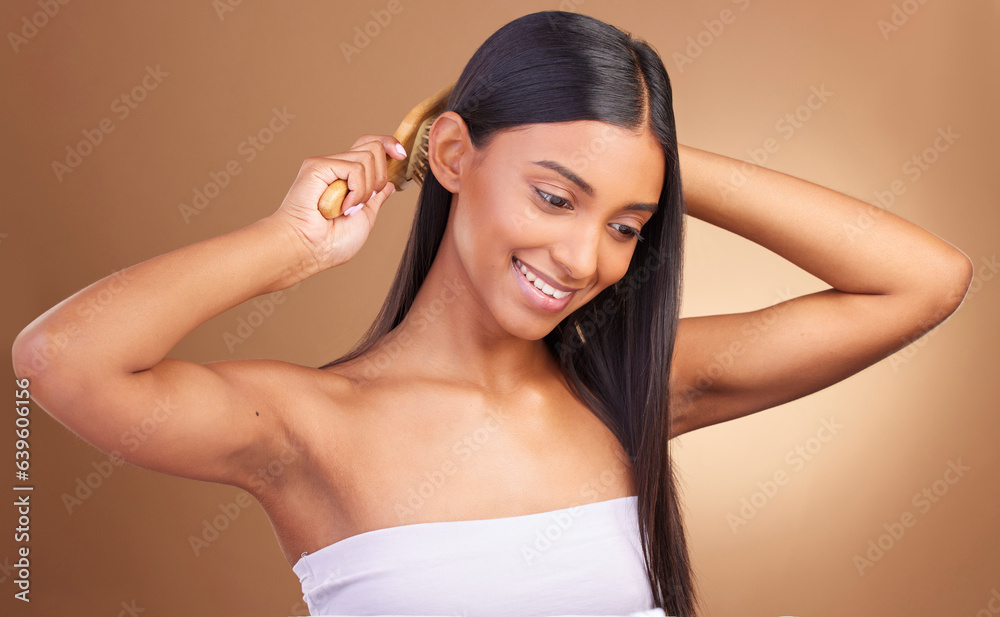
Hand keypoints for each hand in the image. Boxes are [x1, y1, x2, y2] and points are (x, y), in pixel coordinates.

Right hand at [269, 134, 406, 270]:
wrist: (309, 250)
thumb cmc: (331, 242)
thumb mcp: (366, 217)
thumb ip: (376, 197)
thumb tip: (389, 183)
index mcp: (348, 177)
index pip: (371, 146)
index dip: (388, 145)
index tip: (401, 156)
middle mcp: (337, 166)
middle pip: (374, 146)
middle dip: (380, 177)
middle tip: (364, 202)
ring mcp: (327, 164)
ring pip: (368, 156)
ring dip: (366, 190)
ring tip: (348, 209)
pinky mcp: (318, 165)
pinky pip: (355, 168)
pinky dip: (356, 192)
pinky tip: (343, 207)